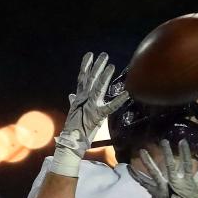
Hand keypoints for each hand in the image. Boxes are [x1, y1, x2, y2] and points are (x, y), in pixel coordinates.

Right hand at [51, 52, 128, 176]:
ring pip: (98, 88)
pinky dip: (118, 101)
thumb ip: (73, 102)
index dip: (86, 66)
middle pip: (91, 79)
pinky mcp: (97, 115)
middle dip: (97, 66)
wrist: (71, 142)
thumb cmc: (74, 128)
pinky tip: (126, 94)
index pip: (82, 78)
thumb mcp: (73, 111)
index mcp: (79, 98)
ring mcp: (90, 106)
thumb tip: (71, 95)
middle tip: (104, 55)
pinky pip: (110, 107)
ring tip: (111, 66)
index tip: (90, 55)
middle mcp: (84, 99)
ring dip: (104, 77)